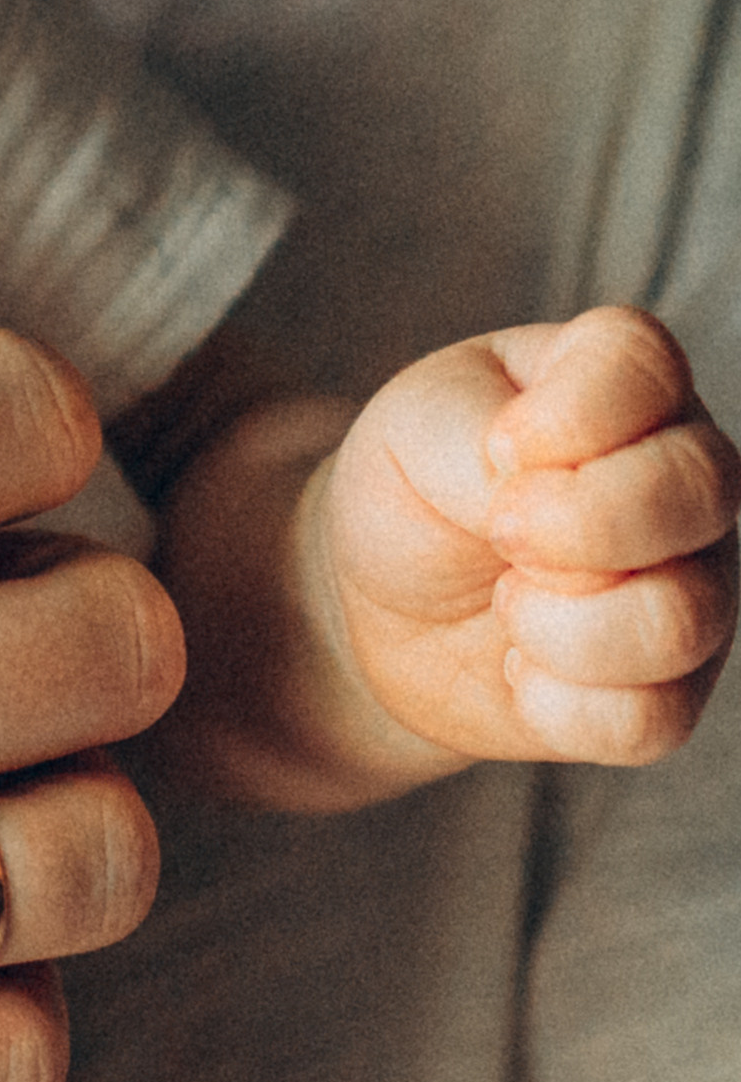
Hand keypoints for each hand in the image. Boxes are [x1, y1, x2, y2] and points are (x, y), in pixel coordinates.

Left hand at [322, 304, 739, 767]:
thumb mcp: (412, 431)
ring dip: (562, 627)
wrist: (382, 604)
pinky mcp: (672, 688)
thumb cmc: (413, 486)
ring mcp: (693, 582)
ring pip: (683, 618)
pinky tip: (521, 670)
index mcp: (617, 376)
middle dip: (582, 523)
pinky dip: (559, 707)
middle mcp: (680, 472)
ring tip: (505, 602)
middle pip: (700, 487)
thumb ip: (479, 443)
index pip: (645, 362)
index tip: (502, 446)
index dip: (574, 413)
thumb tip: (558, 524)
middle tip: (500, 532)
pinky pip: (651, 718)